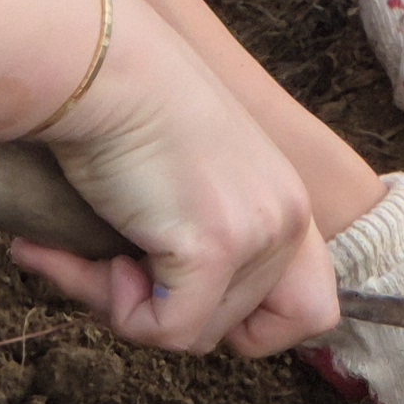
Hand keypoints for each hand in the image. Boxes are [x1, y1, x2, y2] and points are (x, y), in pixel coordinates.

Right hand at [24, 0, 342, 356]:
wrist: (98, 68)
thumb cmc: (121, 113)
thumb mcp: (186, 180)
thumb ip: (201, 241)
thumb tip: (165, 323)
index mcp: (288, 200)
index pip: (313, 312)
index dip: (247, 325)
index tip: (187, 296)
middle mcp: (287, 218)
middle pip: (234, 331)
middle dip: (164, 310)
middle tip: (109, 265)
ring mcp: (256, 234)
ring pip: (192, 336)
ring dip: (128, 306)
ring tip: (90, 254)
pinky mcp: (214, 248)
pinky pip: (164, 331)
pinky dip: (116, 307)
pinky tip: (90, 256)